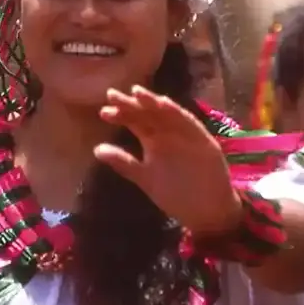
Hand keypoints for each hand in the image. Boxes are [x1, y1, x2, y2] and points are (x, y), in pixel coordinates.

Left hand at [95, 86, 240, 235]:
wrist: (206, 212)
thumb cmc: (175, 194)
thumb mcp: (145, 178)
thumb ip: (125, 163)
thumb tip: (96, 150)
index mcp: (153, 141)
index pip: (135, 122)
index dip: (120, 115)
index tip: (104, 113)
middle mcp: (167, 133)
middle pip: (147, 114)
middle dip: (131, 104)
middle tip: (112, 95)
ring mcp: (184, 134)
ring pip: (166, 114)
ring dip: (152, 102)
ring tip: (136, 92)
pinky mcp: (202, 139)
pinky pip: (188, 123)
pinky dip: (176, 113)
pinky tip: (163, 104)